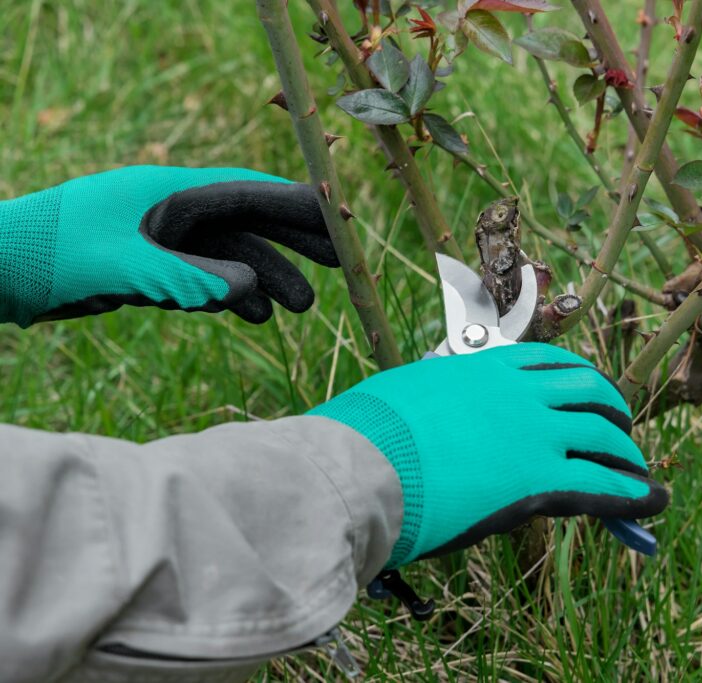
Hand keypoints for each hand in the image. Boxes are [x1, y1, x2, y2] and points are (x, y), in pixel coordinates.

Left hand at [0, 166, 338, 326]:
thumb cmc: (52, 254)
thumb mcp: (123, 265)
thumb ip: (187, 276)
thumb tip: (251, 285)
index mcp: (168, 193)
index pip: (246, 194)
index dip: (294, 206)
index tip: (337, 221)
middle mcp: (172, 212)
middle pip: (248, 221)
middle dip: (293, 242)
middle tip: (339, 262)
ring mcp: (162, 239)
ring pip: (230, 256)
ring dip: (267, 279)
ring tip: (302, 308)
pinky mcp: (151, 266)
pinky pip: (205, 278)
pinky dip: (231, 295)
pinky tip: (255, 316)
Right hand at [309, 343, 667, 567]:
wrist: (358, 468)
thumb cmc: (364, 435)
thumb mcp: (406, 394)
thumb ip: (436, 398)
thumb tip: (432, 411)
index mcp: (484, 367)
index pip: (550, 364)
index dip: (578, 382)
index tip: (587, 396)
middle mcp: (518, 392)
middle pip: (588, 392)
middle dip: (610, 411)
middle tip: (617, 431)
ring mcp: (533, 433)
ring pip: (603, 435)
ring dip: (625, 451)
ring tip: (637, 468)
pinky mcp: (539, 479)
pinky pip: (602, 482)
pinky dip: (634, 492)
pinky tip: (652, 499)